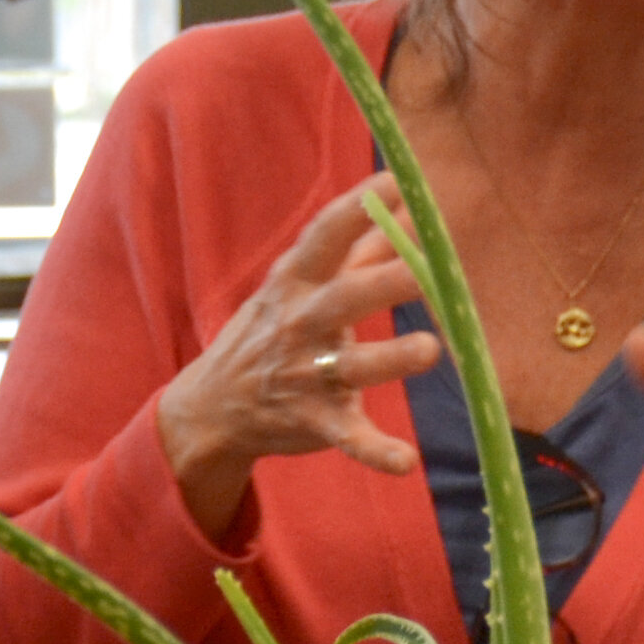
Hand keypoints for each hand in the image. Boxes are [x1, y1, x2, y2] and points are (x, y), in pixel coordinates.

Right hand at [155, 181, 445, 535]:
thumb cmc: (275, 329)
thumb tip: (406, 204)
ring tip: (430, 349)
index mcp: (296, 281)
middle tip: (430, 269)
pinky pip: (349, 438)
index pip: (325, 237)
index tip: (397, 182)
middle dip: (385, 282)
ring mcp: (306, 375)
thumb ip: (358, 247)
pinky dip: (375, 451)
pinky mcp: (316, 422)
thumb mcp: (301, 284)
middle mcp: (300, 324)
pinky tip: (406, 462)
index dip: (358, 208)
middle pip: (345, 298)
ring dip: (389, 358)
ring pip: (351, 366)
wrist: (213, 407)